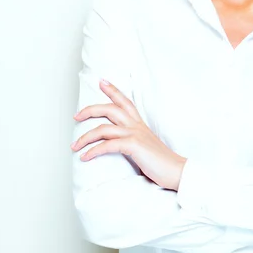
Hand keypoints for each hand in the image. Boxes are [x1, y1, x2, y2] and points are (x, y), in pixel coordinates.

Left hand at [70, 79, 186, 190]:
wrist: (177, 171)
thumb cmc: (162, 163)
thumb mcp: (146, 146)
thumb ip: (134, 141)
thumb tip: (118, 145)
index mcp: (140, 124)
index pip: (125, 102)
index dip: (113, 90)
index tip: (102, 81)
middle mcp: (137, 126)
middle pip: (110, 109)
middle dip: (90, 110)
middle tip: (77, 115)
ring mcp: (135, 134)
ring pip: (104, 128)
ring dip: (85, 137)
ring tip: (75, 146)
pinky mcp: (134, 146)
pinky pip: (108, 145)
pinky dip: (94, 151)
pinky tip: (86, 157)